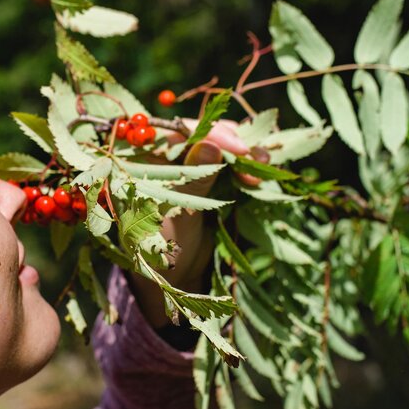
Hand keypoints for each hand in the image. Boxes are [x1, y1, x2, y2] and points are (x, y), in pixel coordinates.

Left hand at [129, 119, 253, 327]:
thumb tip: (210, 145)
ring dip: (243, 150)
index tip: (236, 147)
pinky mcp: (208, 180)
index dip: (208, 132)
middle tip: (252, 156)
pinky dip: (246, 164)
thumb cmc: (160, 249)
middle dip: (229, 141)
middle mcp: (166, 158)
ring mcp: (189, 167)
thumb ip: (192, 181)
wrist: (173, 276)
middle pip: (201, 133)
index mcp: (144, 162)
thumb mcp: (175, 215)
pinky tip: (262, 168)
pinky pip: (229, 163)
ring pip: (219, 144)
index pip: (176, 132)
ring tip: (264, 162)